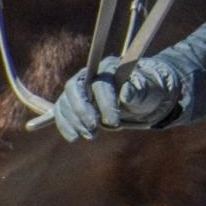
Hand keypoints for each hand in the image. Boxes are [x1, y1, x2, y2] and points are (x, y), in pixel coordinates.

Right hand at [51, 54, 182, 141]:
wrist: (135, 98)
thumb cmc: (141, 93)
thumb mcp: (144, 93)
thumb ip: (136, 92)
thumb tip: (126, 93)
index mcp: (108, 67)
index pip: (100, 83)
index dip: (105, 103)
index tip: (114, 121)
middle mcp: (89, 74)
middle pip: (75, 89)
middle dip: (82, 110)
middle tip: (94, 128)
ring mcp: (78, 87)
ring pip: (65, 101)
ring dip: (74, 120)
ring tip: (90, 136)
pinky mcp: (71, 101)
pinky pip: (61, 111)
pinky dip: (65, 125)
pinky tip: (74, 137)